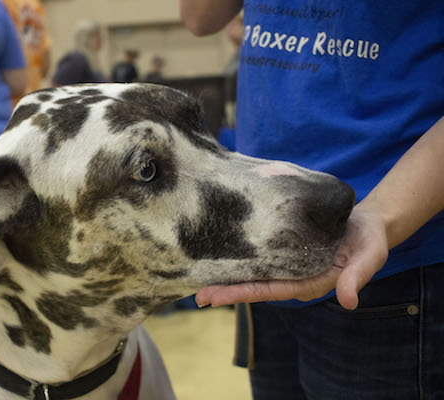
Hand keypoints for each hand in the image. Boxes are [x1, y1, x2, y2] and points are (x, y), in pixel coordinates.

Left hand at [195, 204, 388, 309]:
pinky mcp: (286, 248)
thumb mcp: (370, 255)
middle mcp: (295, 276)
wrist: (368, 220)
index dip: (243, 294)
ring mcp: (289, 264)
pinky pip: (261, 256)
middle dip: (228, 291)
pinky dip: (241, 258)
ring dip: (230, 276)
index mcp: (311, 282)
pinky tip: (222, 255)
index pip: (271, 291)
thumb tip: (348, 301)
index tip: (217, 298)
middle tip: (197, 296)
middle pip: (256, 286)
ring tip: (201, 278)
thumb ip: (358, 276)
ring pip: (255, 272)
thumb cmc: (370, 238)